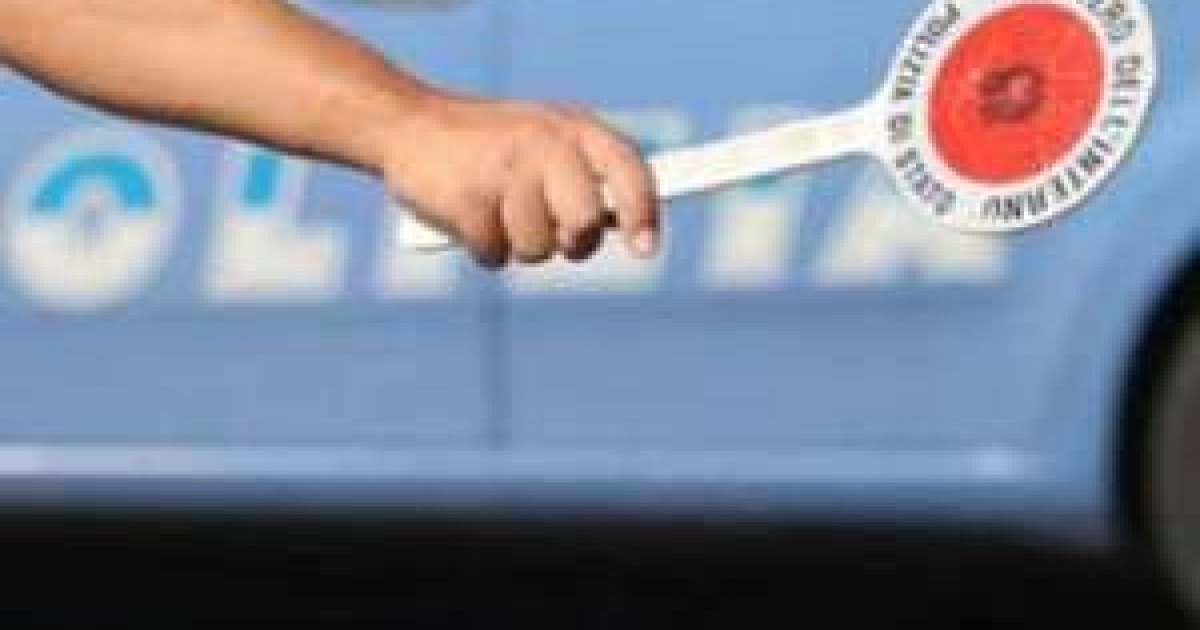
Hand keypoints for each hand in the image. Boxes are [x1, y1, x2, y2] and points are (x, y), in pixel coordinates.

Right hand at [381, 94, 659, 266]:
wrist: (410, 125)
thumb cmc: (491, 150)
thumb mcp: (546, 146)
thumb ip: (585, 181)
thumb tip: (621, 230)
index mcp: (573, 127)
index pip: (627, 170)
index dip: (643, 213)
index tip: (645, 251)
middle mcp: (545, 142)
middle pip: (585, 223)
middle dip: (571, 243)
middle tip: (549, 230)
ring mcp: (505, 168)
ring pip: (539, 249)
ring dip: (517, 244)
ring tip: (496, 210)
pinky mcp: (468, 196)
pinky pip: (494, 254)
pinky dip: (482, 247)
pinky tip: (466, 212)